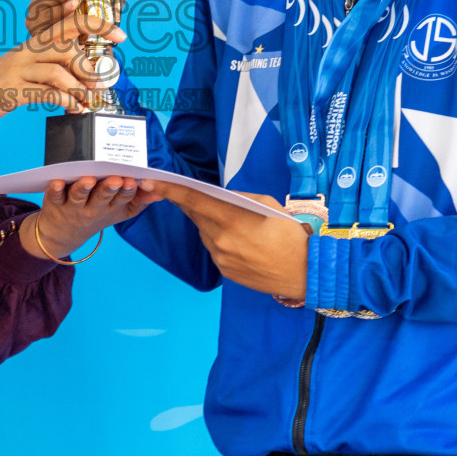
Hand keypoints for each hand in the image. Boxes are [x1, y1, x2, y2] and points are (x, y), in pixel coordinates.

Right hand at [0, 8, 125, 151]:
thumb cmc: (0, 86)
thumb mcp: (27, 69)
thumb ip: (54, 66)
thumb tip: (89, 71)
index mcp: (34, 42)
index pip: (69, 23)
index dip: (96, 24)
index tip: (121, 33)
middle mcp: (27, 50)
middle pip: (66, 44)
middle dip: (90, 62)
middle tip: (104, 79)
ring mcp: (18, 69)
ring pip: (58, 70)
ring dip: (80, 87)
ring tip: (90, 100)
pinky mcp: (12, 90)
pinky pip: (45, 93)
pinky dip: (65, 102)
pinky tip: (75, 110)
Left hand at [22, 176, 160, 258]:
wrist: (62, 235)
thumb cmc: (95, 215)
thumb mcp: (118, 212)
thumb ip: (139, 201)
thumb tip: (160, 192)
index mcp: (109, 209)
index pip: (121, 200)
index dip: (126, 191)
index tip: (132, 181)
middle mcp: (92, 210)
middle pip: (101, 198)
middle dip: (109, 189)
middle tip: (115, 179)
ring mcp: (73, 208)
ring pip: (79, 197)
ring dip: (84, 188)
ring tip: (89, 180)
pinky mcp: (54, 204)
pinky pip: (54, 197)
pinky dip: (55, 190)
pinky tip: (56, 182)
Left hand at [139, 181, 311, 298]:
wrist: (305, 273)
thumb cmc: (290, 234)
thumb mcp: (269, 205)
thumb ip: (240, 199)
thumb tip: (220, 197)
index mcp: (232, 219)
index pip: (193, 201)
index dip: (170, 190)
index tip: (151, 182)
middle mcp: (221, 240)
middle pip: (195, 215)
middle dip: (187, 203)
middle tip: (177, 191)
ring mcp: (221, 258)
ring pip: (205, 232)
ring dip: (209, 222)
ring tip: (229, 219)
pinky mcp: (224, 271)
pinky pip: (214, 248)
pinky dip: (219, 239)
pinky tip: (238, 239)